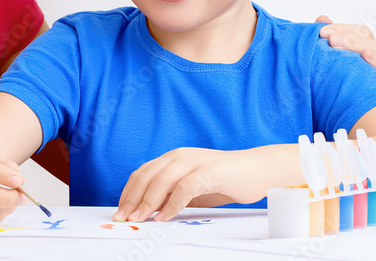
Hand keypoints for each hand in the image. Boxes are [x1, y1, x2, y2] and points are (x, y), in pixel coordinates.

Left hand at [113, 147, 261, 222]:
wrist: (256, 170)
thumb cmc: (223, 180)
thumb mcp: (191, 188)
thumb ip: (171, 195)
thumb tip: (148, 212)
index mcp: (173, 158)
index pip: (142, 173)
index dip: (128, 193)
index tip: (120, 211)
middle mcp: (180, 156)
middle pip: (147, 176)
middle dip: (132, 199)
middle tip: (124, 218)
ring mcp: (194, 161)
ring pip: (162, 180)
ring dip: (147, 202)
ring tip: (140, 219)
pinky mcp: (209, 171)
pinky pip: (185, 188)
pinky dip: (172, 203)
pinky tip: (165, 216)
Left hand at [317, 15, 375, 85]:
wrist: (327, 88)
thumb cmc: (328, 61)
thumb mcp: (322, 46)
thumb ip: (323, 33)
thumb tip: (323, 18)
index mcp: (362, 42)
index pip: (359, 31)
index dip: (342, 29)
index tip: (323, 32)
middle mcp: (371, 56)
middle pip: (372, 45)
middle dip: (352, 42)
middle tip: (332, 42)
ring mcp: (375, 72)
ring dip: (374, 59)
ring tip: (365, 55)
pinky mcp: (375, 88)